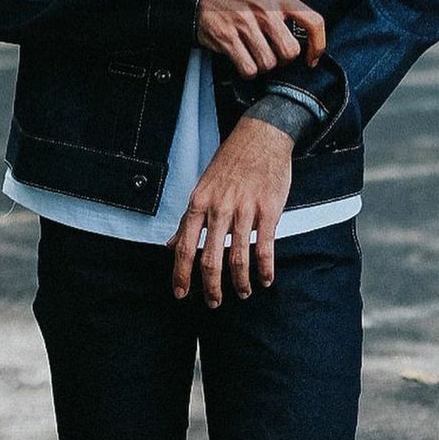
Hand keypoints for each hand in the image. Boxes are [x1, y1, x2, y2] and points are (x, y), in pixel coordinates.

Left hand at [164, 115, 292, 305]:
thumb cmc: (230, 162)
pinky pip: (265, 247)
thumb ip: (188, 218)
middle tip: (213, 302)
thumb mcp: (202, 186)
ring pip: (239, 257)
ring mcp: (245, 210)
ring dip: (240, 282)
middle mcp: (219, 208)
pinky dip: (265, 269)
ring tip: (242, 293)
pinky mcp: (268, 210)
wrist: (261, 136)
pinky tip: (265, 279)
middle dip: (211, 287)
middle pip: (210, 258)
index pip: (184, 245)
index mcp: (199, 202)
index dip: (181, 273)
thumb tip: (170, 244)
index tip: (180, 293)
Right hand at [196, 0, 324, 76]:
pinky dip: (247, 71)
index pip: (313, 22)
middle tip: (273, 53)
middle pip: (290, 52)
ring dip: (262, 65)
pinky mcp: (228, 38)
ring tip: (254, 54)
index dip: (318, 45)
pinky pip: (249, 69)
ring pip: (269, 63)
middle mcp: (265, 9)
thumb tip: (307, 42)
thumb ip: (287, 13)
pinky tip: (243, 60)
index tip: (312, 58)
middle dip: (282, 60)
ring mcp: (245, 24)